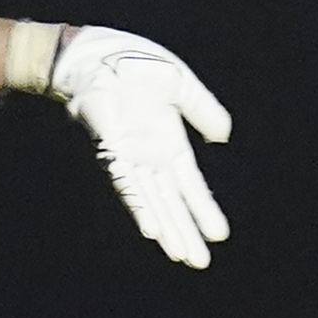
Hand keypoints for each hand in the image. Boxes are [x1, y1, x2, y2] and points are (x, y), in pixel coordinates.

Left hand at [49, 27, 233, 268]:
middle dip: (186, 233)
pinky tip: (151, 229)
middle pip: (172, 203)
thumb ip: (203, 110)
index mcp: (170, 144)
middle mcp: (150, 157)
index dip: (204, 210)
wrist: (94, 54)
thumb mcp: (182, 86)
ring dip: (167, 230)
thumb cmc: (135, 66)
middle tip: (200, 264)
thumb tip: (223, 137)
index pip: (190, 186)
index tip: (220, 236)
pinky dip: (141, 208)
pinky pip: (128, 185)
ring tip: (181, 256)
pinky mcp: (111, 149)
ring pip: (152, 203)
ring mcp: (130, 157)